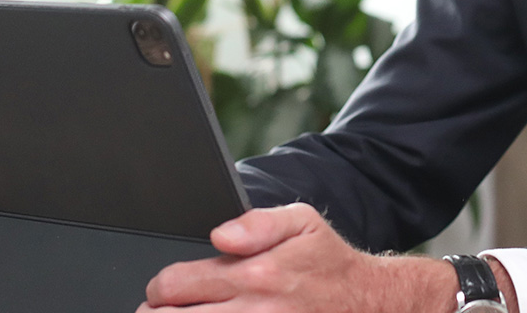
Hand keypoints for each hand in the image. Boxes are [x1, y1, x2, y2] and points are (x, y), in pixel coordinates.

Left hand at [139, 203, 457, 312]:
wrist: (367, 302)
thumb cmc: (328, 263)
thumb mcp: (302, 222)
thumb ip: (257, 223)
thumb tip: (219, 234)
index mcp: (254, 274)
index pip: (174, 285)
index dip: (158, 287)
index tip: (162, 289)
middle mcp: (253, 311)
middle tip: (162, 309)